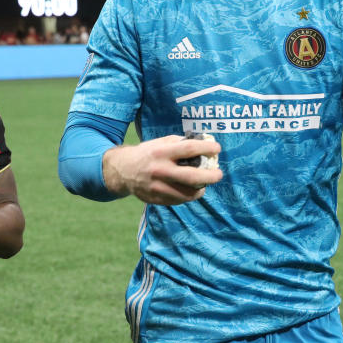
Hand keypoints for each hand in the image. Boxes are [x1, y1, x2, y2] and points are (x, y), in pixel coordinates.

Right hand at [103, 135, 222, 204]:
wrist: (123, 170)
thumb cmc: (147, 153)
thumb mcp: (160, 142)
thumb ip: (179, 143)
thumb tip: (203, 144)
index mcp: (161, 152)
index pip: (189, 149)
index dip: (206, 148)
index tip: (217, 148)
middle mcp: (160, 170)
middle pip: (192, 176)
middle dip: (211, 176)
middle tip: (219, 174)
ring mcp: (158, 187)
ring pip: (188, 193)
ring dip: (201, 188)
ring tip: (205, 183)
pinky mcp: (157, 199)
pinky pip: (179, 200)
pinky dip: (189, 195)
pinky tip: (191, 190)